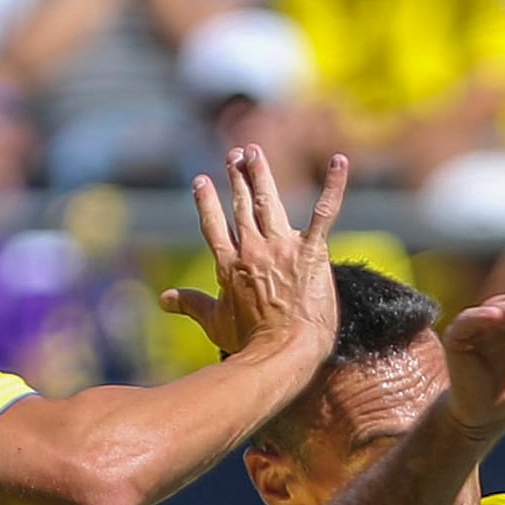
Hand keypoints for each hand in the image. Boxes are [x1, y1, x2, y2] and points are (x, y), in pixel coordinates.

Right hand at [157, 145, 348, 359]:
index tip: (201, 181)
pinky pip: (324, 212)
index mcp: (229, 265)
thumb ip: (189, 304)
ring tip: (255, 152)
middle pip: (242, 206)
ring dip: (262, 173)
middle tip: (236, 154)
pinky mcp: (312, 251)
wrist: (283, 352)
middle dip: (238, 177)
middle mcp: (253, 249)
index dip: (207, 201)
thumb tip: (163, 300)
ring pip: (269, 201)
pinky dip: (334, 186)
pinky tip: (340, 162)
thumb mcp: (214, 322)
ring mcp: (283, 247)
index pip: (214, 225)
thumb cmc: (249, 343)